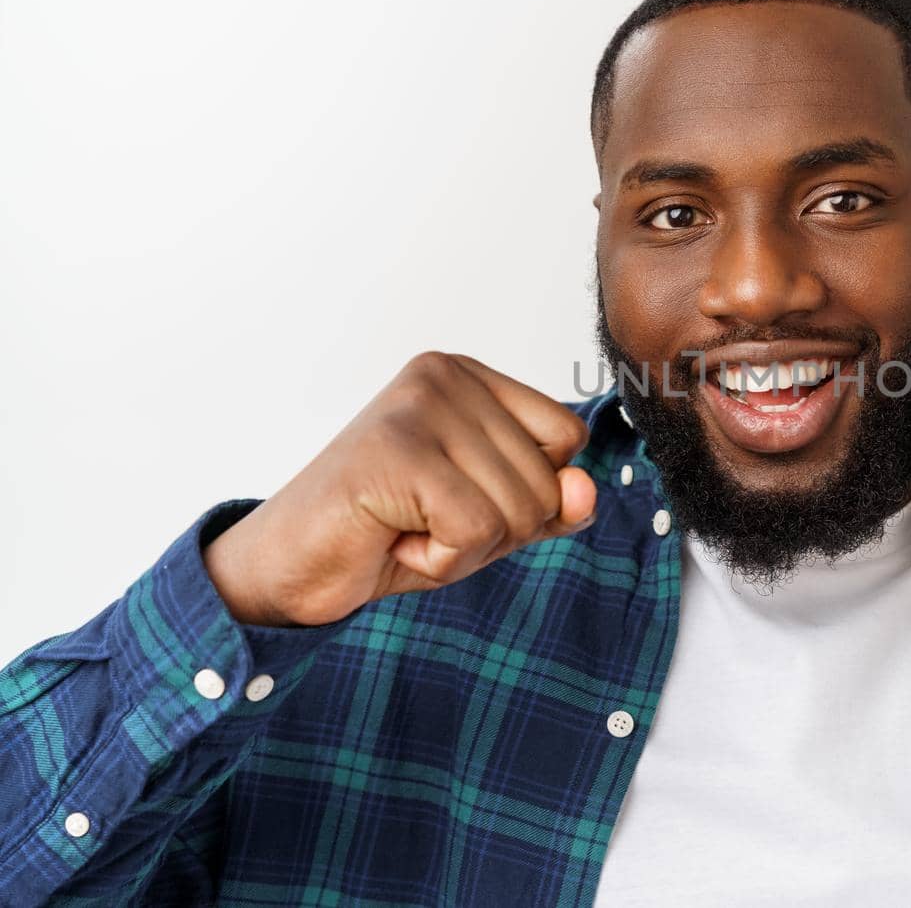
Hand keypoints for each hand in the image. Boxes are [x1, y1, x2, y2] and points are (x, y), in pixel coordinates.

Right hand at [202, 352, 597, 626]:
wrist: (290, 568)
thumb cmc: (388, 533)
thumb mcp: (490, 520)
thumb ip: (549, 504)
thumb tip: (586, 493)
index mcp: (470, 376)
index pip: (566, 438)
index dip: (527, 493)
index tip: (455, 498)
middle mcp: (445, 376)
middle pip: (547, 480)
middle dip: (495, 530)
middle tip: (422, 521)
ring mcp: (418, 407)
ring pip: (518, 509)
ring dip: (465, 548)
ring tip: (405, 528)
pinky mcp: (397, 450)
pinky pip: (475, 529)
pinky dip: (440, 560)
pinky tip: (393, 540)